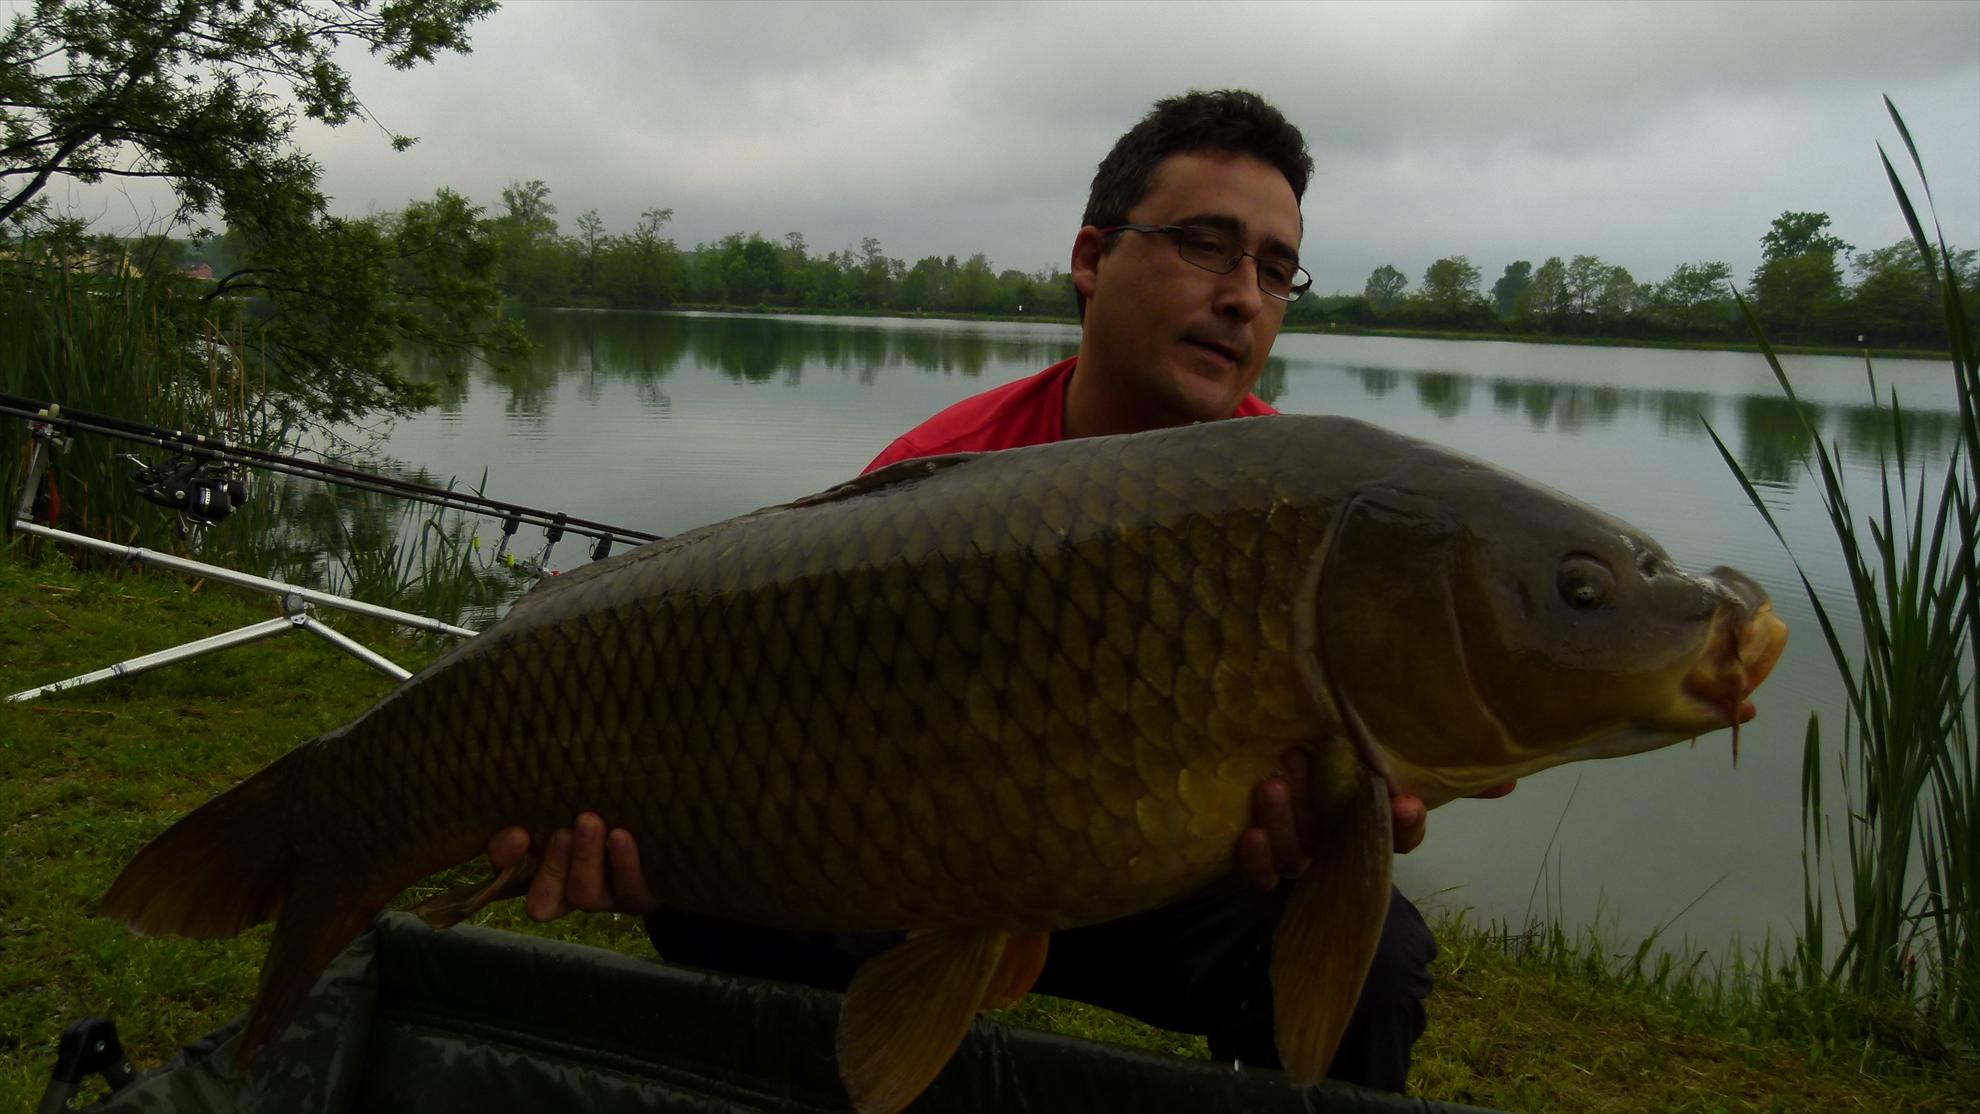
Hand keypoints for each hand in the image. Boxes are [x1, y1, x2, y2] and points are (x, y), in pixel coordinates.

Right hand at [487, 812, 657, 920]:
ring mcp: (605, 897)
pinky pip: (629, 889)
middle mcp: (570, 887)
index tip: (518, 833)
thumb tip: (529, 780)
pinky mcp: (640, 896)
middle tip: (562, 831)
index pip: (508, 868)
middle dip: (550, 865)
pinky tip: (622, 836)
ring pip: (584, 894)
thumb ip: (552, 796)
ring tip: (592, 822)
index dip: (505, 857)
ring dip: (585, 858)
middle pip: (543, 897)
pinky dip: (624, 863)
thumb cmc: (613, 801)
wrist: (672, 829)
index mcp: (543, 865)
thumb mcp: (580, 797)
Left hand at [1234, 749, 1516, 889]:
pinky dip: (1257, 860)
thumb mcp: (1385, 760)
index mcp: (1370, 827)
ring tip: (1274, 783)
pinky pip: (1260, 874)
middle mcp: (1337, 846)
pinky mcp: (1261, 863)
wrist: (1272, 768)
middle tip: (1308, 763)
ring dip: (1286, 823)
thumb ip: (1442, 773)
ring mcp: (1298, 856)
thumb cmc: (1339, 769)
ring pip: (1297, 854)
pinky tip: (1249, 834)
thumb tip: (1511, 782)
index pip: (1398, 838)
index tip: (1406, 801)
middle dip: (1328, 812)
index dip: (1404, 824)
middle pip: (1339, 842)